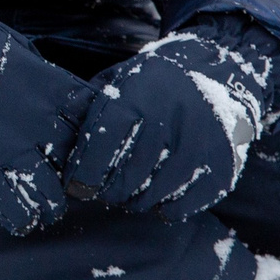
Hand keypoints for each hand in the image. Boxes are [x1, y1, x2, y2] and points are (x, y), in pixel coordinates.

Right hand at [0, 0, 93, 236]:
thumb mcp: (24, 52)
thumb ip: (46, 80)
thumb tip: (58, 95)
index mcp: (57, 93)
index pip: (101, 129)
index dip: (98, 145)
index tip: (86, 147)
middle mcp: (42, 125)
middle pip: (83, 171)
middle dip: (77, 181)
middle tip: (62, 178)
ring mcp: (12, 150)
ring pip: (54, 200)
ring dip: (51, 203)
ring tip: (42, 198)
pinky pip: (16, 212)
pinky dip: (23, 217)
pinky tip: (20, 209)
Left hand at [65, 21, 279, 219]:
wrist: (220, 71)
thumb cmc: (156, 81)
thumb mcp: (120, 79)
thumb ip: (91, 107)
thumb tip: (58, 140)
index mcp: (138, 97)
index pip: (102, 145)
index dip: (84, 173)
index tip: (76, 187)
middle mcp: (170, 122)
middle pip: (126, 176)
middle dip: (107, 190)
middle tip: (102, 190)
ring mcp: (199, 147)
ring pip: (152, 195)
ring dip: (133, 200)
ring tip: (127, 193)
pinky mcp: (221, 168)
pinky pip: (182, 205)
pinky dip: (164, 207)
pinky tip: (156, 195)